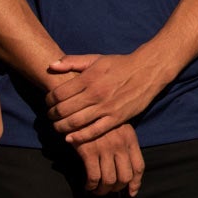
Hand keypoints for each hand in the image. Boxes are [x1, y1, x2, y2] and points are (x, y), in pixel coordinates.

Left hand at [46, 52, 167, 144]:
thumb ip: (72, 61)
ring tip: (58, 126)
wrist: (148, 71)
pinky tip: (70, 138)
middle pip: (63, 110)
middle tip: (50, 116)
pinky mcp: (117, 118)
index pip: (58, 93)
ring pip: (75, 122)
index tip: (48, 102)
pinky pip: (93, 131)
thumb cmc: (120, 64)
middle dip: (52, 115)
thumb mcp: (96, 59)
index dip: (48, 100)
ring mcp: (106, 107)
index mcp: (89, 78)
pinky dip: (79, 137)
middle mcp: (95, 93)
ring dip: (61, 127)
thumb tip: (51, 65)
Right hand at [77, 124, 145, 196]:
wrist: (80, 110)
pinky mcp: (89, 152)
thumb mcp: (118, 129)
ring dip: (103, 190)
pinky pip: (93, 177)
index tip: (131, 193)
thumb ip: (124, 145)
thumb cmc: (99, 121)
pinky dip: (91, 186)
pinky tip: (88, 186)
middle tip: (109, 190)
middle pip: (125, 177)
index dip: (136, 183)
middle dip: (117, 189)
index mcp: (130, 139)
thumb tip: (126, 169)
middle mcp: (120, 145)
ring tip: (97, 190)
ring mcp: (105, 149)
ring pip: (109, 180)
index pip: (139, 167)